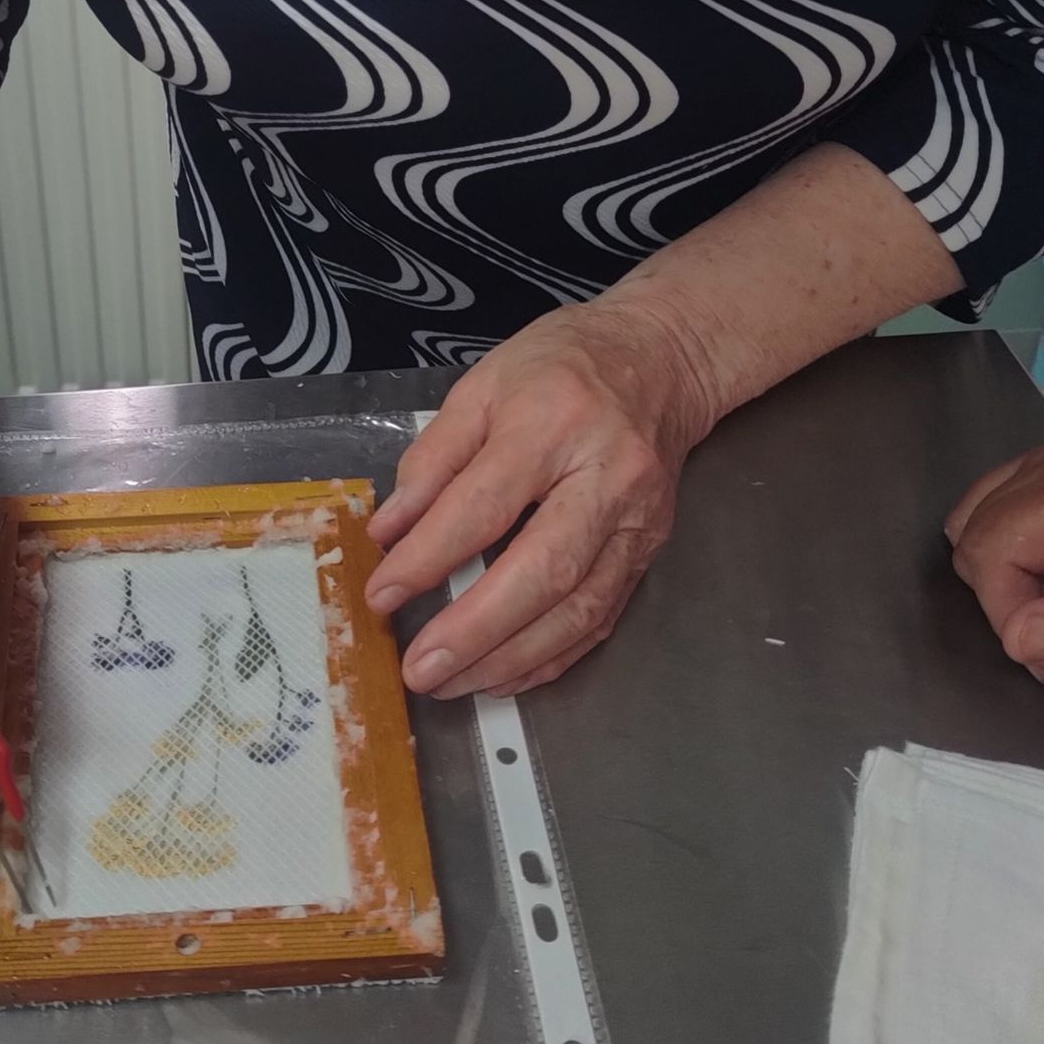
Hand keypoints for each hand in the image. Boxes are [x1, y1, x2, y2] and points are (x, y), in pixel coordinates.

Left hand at [365, 295, 717, 698]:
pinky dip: (550, 656)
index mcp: (553, 423)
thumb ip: (433, 459)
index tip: (382, 595)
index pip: (484, 505)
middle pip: (542, 570)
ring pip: (577, 609)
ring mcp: (635, 522)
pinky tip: (504, 673)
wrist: (661, 360)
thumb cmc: (561, 365)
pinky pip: (599, 619)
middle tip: (421, 669)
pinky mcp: (649, 551)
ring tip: (452, 683)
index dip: (429, 558)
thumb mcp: (482, 386)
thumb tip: (389, 532)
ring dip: (510, 658)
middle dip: (475, 630)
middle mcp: (605, 478)